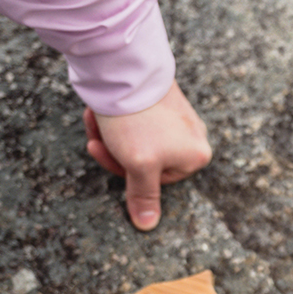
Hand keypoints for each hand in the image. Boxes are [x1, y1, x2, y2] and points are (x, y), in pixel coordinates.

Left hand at [84, 80, 211, 229]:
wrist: (127, 68)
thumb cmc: (136, 120)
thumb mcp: (138, 165)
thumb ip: (144, 196)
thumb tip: (147, 225)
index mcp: (196, 156)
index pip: (156, 180)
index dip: (125, 170)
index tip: (105, 154)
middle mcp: (195, 136)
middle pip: (147, 160)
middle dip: (115, 150)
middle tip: (96, 137)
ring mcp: (180, 117)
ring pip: (139, 139)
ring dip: (112, 135)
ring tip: (96, 120)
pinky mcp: (164, 100)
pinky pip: (139, 120)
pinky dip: (118, 119)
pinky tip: (103, 111)